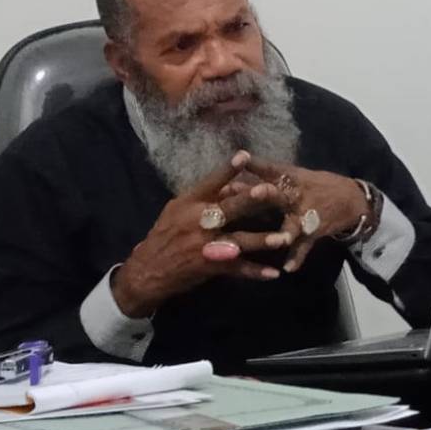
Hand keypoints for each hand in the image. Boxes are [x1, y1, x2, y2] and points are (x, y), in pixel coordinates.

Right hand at [112, 157, 284, 317]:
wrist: (148, 270)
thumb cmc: (166, 234)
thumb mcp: (177, 210)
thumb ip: (202, 198)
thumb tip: (229, 185)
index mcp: (189, 203)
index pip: (210, 183)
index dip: (227, 169)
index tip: (244, 155)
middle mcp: (198, 221)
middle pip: (227, 209)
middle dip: (248, 200)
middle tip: (268, 191)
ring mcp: (206, 245)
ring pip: (238, 240)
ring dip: (261, 240)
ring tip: (282, 239)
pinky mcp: (211, 267)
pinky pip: (238, 269)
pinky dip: (256, 272)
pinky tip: (274, 274)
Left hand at [221, 152, 370, 273]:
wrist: (351, 200)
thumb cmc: (315, 185)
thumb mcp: (294, 174)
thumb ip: (266, 176)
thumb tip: (234, 174)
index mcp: (290, 178)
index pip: (269, 169)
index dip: (254, 164)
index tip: (238, 159)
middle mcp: (297, 195)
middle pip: (276, 194)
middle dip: (261, 194)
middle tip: (246, 194)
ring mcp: (306, 215)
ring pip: (291, 225)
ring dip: (282, 233)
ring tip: (275, 241)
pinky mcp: (314, 232)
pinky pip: (304, 247)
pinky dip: (297, 257)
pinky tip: (288, 268)